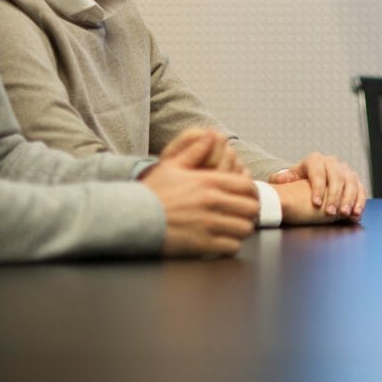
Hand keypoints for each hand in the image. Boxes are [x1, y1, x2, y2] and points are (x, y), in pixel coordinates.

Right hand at [141, 133, 259, 255]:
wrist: (131, 218)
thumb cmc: (151, 192)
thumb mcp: (172, 166)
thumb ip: (194, 150)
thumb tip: (210, 135)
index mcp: (209, 181)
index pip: (248, 187)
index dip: (251, 193)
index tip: (246, 198)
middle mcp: (213, 201)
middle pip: (251, 208)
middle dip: (248, 212)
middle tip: (241, 214)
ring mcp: (208, 224)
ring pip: (244, 228)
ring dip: (241, 229)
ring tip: (232, 228)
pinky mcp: (202, 244)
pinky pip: (232, 246)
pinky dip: (231, 245)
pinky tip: (222, 241)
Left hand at [268, 153, 366, 219]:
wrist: (310, 179)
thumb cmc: (297, 181)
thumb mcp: (288, 178)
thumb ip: (281, 179)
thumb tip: (279, 179)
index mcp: (315, 160)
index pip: (318, 172)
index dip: (318, 188)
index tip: (316, 204)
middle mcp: (332, 162)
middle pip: (337, 177)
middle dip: (335, 196)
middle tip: (331, 213)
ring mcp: (345, 169)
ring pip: (351, 182)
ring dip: (349, 199)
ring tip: (345, 214)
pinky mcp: (355, 179)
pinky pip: (361, 188)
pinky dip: (360, 201)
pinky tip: (357, 213)